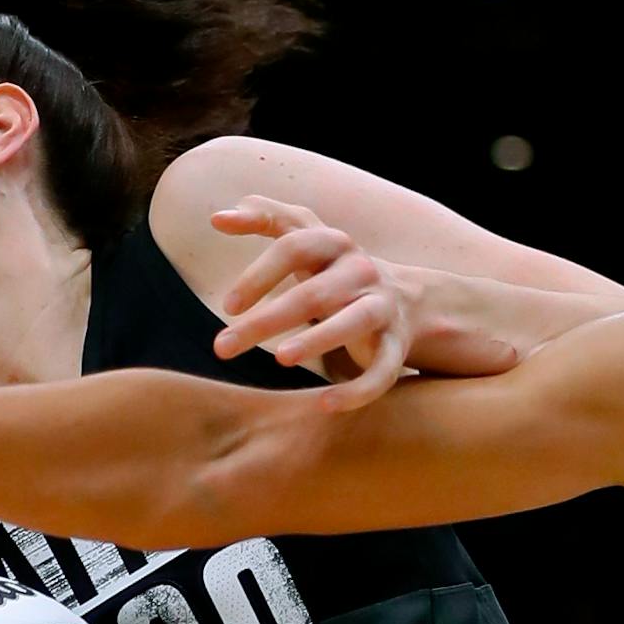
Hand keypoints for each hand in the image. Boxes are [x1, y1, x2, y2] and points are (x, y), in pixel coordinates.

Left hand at [208, 196, 413, 410]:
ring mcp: (382, 307)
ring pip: (354, 322)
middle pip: (314, 292)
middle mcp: (360, 270)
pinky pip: (382, 370)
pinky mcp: (396, 345)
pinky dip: (357, 390)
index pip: (294, 245)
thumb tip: (216, 218)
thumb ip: (267, 219)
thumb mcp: (307, 236)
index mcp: (334, 243)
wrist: (407, 300)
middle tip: (222, 348)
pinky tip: (325, 404)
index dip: (259, 274)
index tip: (227, 306)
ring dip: (317, 340)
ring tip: (280, 359)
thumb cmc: (336, 270)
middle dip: (266, 320)